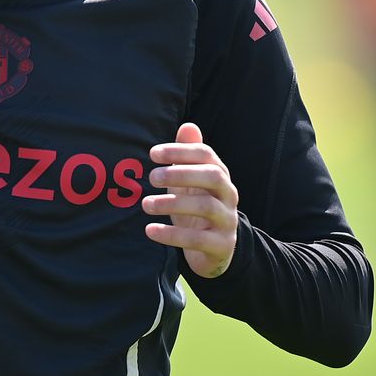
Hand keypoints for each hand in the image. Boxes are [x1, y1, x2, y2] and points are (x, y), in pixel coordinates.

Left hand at [142, 122, 238, 277]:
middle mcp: (229, 195)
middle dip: (181, 174)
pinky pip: (198, 239)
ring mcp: (227, 220)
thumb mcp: (191, 182)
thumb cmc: (196, 206)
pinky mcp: (221, 245)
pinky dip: (172, 235)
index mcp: (220, 175)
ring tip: (146, 204)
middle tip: (151, 177)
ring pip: (206, 207)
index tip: (153, 154)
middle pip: (213, 177)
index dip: (180, 151)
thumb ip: (188, 156)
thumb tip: (188, 125)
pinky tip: (150, 230)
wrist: (215, 249)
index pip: (206, 155)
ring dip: (172, 203)